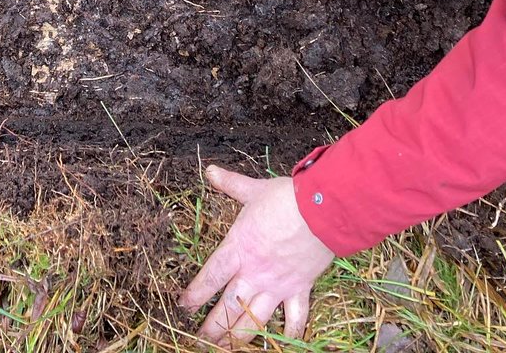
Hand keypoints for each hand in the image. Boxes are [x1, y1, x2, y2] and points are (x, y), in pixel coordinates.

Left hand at [179, 164, 334, 348]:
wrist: (322, 209)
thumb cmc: (285, 199)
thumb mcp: (252, 190)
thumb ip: (230, 184)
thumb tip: (210, 171)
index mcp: (239, 248)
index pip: (210, 276)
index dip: (195, 294)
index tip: (183, 305)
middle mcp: (255, 272)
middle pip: (229, 307)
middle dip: (213, 328)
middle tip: (200, 341)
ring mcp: (277, 285)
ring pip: (255, 320)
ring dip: (239, 338)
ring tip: (226, 350)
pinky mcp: (300, 290)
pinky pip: (294, 319)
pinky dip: (290, 334)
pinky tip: (284, 344)